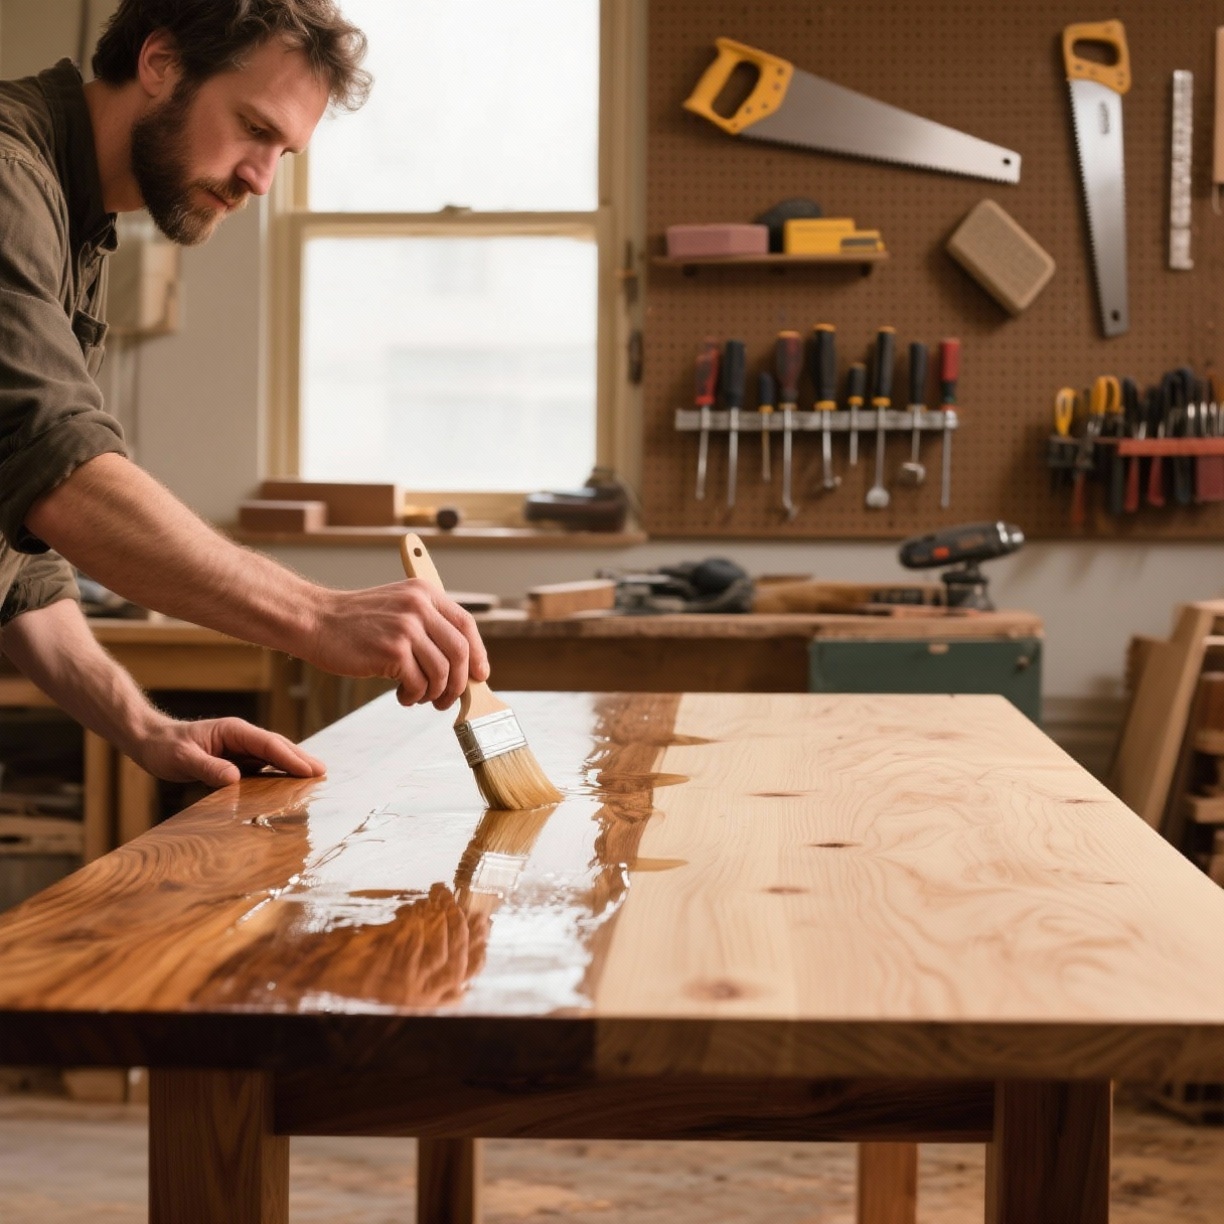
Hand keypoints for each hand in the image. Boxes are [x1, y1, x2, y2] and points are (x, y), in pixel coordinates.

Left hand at [133, 715, 326, 787]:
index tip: (310, 769)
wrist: (151, 742)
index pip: (268, 744)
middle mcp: (242, 737)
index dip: (290, 757)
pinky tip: (288, 784)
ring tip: (315, 778)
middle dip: (301, 758)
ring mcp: (241, 748)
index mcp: (234, 731)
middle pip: (278, 747)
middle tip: (323, 772)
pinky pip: (263, 766)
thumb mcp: (182, 758)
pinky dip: (279, 772)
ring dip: (293, 765)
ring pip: (274, 756)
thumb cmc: (164, 747)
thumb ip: (208, 768)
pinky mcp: (237, 759)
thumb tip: (235, 778)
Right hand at [307, 581, 489, 710]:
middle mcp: (419, 606)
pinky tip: (402, 696)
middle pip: (460, 652)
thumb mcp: (397, 608)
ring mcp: (406, 627)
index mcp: (425, 593)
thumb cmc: (355, 623)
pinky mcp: (392, 650)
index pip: (466, 625)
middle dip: (459, 683)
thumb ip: (428, 627)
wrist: (315, 621)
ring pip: (442, 672)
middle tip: (447, 699)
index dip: (478, 654)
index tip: (479, 675)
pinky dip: (414, 696)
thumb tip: (463, 666)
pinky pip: (419, 683)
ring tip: (418, 697)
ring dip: (435, 693)